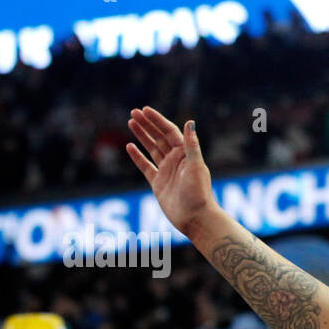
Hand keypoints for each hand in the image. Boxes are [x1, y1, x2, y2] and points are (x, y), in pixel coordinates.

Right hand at [126, 107, 216, 238]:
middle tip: (133, 112)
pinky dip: (138, 157)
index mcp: (185, 154)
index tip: (144, 109)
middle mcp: (176, 161)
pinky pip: (146, 167)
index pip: (169, 132)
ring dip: (142, 136)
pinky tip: (130, 146)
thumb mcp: (195, 166)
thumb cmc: (199, 193)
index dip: (157, 120)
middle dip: (147, 124)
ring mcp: (167, 171)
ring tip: (131, 122)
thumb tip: (190, 122)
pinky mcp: (158, 184)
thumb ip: (191, 144)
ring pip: (152, 149)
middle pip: (159, 137)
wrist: (196, 218)